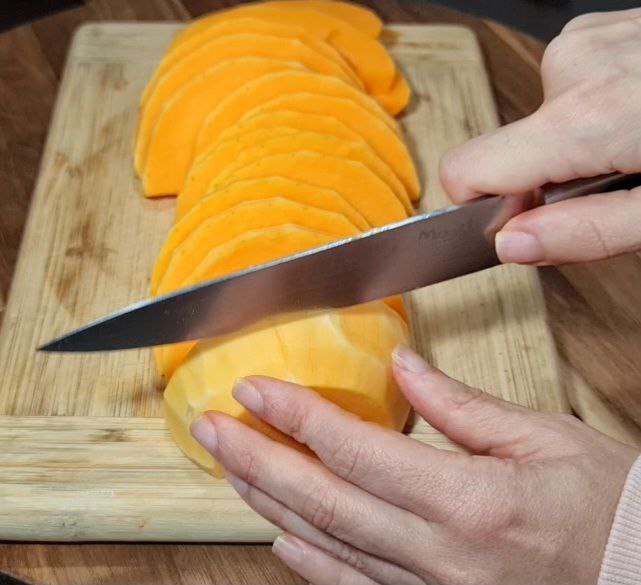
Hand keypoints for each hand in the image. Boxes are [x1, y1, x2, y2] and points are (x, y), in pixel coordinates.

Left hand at [190, 345, 637, 583]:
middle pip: (323, 499)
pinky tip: (279, 537)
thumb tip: (404, 367)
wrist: (639, 578)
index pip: (355, 448)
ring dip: (270, 501)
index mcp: (470, 500)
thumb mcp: (546, 440)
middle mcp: (441, 553)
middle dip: (256, 458)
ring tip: (230, 468)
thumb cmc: (607, 510)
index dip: (295, 415)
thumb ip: (463, 406)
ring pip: (328, 543)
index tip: (254, 389)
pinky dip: (311, 562)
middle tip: (212, 428)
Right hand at [439, 8, 640, 265]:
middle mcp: (572, 68)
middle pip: (508, 153)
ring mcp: (586, 41)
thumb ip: (587, 233)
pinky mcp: (598, 32)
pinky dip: (590, 114)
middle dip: (548, 181)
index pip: (466, 170)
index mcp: (584, 119)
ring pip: (538, 124)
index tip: (518, 224)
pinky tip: (634, 116)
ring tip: (633, 146)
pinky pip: (563, 91)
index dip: (481, 209)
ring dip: (575, 147)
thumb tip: (509, 245)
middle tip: (616, 182)